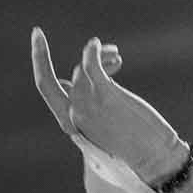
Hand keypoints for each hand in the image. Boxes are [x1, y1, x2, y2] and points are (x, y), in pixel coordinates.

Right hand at [31, 28, 186, 181]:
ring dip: (95, 56)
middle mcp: (73, 116)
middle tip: (36, 33)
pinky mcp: (105, 96)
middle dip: (38, 55)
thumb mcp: (105, 125)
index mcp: (71, 124)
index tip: (40, 50)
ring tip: (116, 57)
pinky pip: (90, 65)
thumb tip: (78, 76)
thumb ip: (90, 104)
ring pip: (79, 69)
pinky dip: (92, 51)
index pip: (50, 91)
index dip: (44, 69)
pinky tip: (98, 45)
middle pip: (45, 81)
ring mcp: (87, 106)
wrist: (155, 159)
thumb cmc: (135, 144)